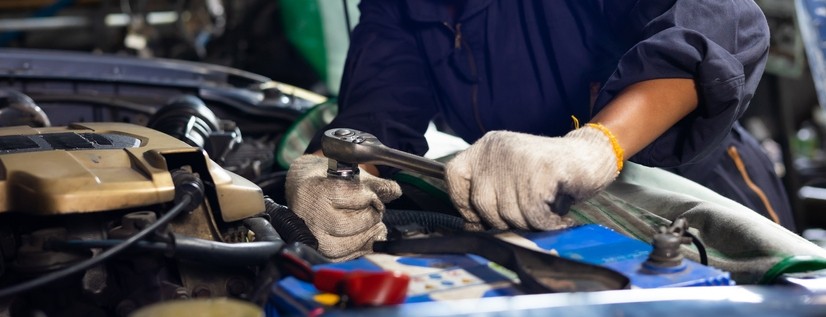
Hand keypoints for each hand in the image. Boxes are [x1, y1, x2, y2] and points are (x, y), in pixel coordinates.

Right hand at [285, 155, 401, 260]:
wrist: (300, 192)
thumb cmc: (325, 180)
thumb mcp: (348, 173)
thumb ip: (373, 183)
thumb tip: (395, 191)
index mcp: (313, 191)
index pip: (351, 197)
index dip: (369, 197)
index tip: (371, 195)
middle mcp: (310, 217)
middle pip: (351, 223)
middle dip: (370, 216)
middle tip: (373, 210)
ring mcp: (314, 239)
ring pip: (351, 243)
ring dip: (369, 233)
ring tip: (371, 223)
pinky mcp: (321, 254)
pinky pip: (349, 256)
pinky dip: (364, 247)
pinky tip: (367, 236)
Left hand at [444, 125, 620, 229]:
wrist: (590, 156)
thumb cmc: (548, 176)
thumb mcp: (510, 179)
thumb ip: (488, 195)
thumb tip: (470, 226)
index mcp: (485, 147)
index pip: (454, 176)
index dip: (463, 203)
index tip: (479, 218)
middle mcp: (497, 148)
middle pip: (481, 202)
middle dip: (504, 220)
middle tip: (527, 216)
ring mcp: (518, 157)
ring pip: (507, 212)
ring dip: (528, 223)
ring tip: (544, 212)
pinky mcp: (541, 170)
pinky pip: (532, 213)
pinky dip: (545, 223)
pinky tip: (557, 217)